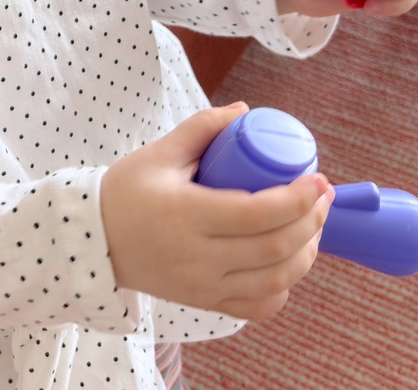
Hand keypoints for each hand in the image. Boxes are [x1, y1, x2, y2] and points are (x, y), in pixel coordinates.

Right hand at [100, 104, 333, 321]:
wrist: (94, 239)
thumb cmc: (126, 191)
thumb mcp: (159, 152)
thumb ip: (201, 128)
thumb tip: (244, 111)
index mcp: (187, 214)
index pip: (259, 213)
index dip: (298, 199)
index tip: (318, 178)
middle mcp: (199, 257)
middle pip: (276, 248)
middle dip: (312, 221)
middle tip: (324, 196)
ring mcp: (203, 286)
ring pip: (275, 281)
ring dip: (306, 254)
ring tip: (314, 226)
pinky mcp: (204, 302)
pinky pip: (258, 306)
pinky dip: (283, 287)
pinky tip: (287, 262)